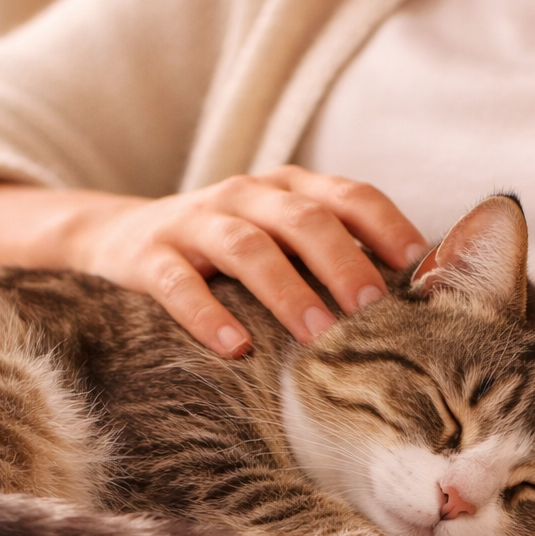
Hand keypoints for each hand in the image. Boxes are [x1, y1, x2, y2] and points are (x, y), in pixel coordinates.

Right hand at [70, 167, 426, 355]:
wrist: (118, 236)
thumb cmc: (226, 249)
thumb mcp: (279, 237)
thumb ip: (331, 253)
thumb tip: (409, 297)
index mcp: (287, 188)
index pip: (347, 195)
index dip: (384, 225)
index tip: (415, 265)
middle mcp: (244, 195)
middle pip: (301, 218)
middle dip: (341, 260)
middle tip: (371, 306)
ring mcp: (194, 222)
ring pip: (245, 247)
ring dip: (285, 289)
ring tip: (315, 332)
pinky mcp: (149, 256)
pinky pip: (178, 284)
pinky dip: (206, 315)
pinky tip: (233, 347)